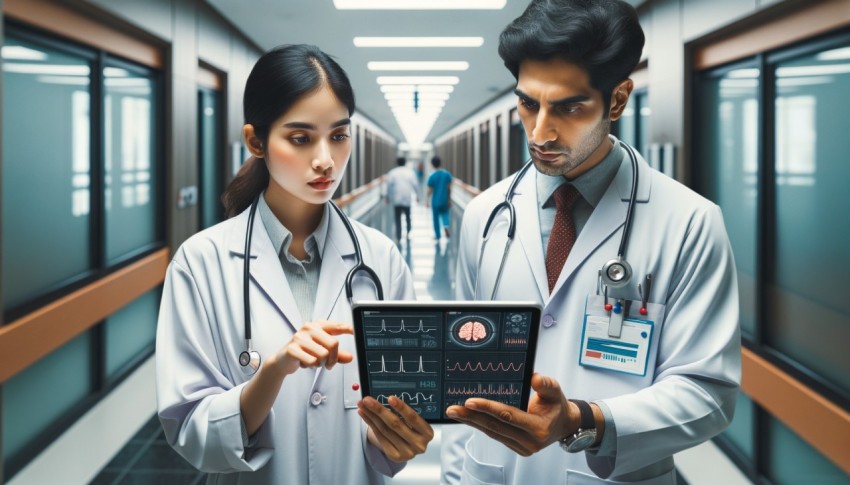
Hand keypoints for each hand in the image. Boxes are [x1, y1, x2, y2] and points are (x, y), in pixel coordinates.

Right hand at [269, 320, 353, 376]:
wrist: (282, 361)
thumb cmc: (303, 353)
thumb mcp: (322, 352)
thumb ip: (337, 354)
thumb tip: (350, 357)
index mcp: (318, 326)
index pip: (337, 325)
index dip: (349, 328)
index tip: (357, 332)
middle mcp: (309, 328)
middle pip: (333, 344)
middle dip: (333, 359)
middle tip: (329, 365)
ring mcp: (300, 337)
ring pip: (323, 354)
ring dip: (321, 364)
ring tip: (313, 362)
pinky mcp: (292, 348)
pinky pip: (311, 361)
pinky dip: (311, 366)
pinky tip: (305, 363)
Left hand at [358, 396, 434, 461]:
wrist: (410, 446)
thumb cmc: (412, 429)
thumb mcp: (415, 422)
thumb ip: (405, 413)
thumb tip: (387, 398)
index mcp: (427, 433)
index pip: (413, 418)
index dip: (402, 407)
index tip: (390, 398)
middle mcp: (419, 444)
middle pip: (396, 424)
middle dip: (380, 410)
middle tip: (368, 400)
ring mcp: (407, 452)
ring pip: (385, 430)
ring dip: (371, 416)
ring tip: (363, 405)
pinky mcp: (395, 456)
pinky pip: (380, 437)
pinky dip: (371, 424)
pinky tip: (365, 415)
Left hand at [445, 373, 577, 455]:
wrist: (563, 425)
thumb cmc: (557, 406)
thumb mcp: (556, 391)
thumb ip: (546, 385)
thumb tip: (534, 378)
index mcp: (538, 428)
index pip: (508, 416)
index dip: (488, 408)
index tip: (470, 401)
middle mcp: (529, 442)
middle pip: (495, 426)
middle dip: (471, 417)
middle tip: (452, 409)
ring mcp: (521, 447)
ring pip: (491, 432)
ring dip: (472, 422)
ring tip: (454, 413)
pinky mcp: (515, 447)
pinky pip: (494, 435)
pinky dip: (480, 425)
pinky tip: (468, 418)